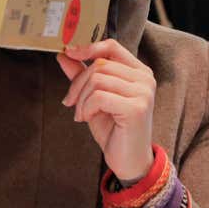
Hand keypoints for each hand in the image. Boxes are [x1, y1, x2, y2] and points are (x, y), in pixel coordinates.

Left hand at [57, 39, 156, 183]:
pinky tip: (88, 118)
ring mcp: (143, 92)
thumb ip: (82, 75)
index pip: (112, 46)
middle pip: (99, 65)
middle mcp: (144, 78)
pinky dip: (87, 108)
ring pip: (97, 79)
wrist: (128, 161)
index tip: (68, 52)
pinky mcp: (137, 107)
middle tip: (71, 103)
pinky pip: (99, 96)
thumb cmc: (114, 129)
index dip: (88, 47)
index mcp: (138, 71)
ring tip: (82, 114)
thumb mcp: (94, 98)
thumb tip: (63, 54)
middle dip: (78, 84)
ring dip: (81, 99)